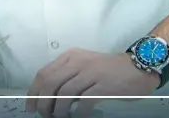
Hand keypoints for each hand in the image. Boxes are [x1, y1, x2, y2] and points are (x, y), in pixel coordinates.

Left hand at [25, 49, 158, 117]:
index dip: (34, 92)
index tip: (31, 105)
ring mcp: (91, 74)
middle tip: (43, 114)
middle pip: (50, 84)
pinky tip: (76, 116)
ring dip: (58, 110)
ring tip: (59, 116)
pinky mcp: (103, 87)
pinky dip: (76, 113)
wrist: (137, 67)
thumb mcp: (84, 65)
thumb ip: (67, 75)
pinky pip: (83, 103)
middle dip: (43, 102)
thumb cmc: (108, 70)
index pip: (44, 73)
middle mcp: (78, 62)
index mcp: (70, 56)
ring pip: (64, 95)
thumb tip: (47, 96)